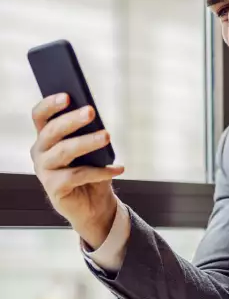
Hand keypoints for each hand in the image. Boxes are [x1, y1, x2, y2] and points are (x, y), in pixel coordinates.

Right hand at [30, 93, 124, 248]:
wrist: (94, 204)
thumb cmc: (92, 168)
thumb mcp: (92, 148)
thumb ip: (88, 131)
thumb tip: (92, 114)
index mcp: (46, 136)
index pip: (40, 115)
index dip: (50, 104)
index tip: (67, 95)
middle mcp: (40, 151)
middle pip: (51, 131)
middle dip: (72, 119)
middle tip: (91, 111)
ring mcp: (44, 170)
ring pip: (64, 151)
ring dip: (87, 142)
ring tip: (107, 136)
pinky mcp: (53, 188)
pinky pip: (78, 175)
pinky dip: (101, 171)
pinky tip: (118, 168)